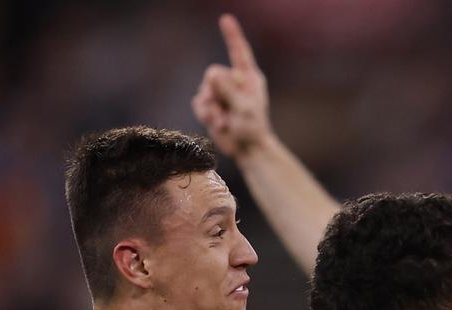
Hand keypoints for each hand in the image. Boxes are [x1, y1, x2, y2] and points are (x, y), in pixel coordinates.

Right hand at [192, 14, 272, 156]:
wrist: (247, 149)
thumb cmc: (253, 128)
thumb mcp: (244, 108)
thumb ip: (229, 89)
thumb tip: (213, 72)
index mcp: (249, 78)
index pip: (239, 52)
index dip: (232, 35)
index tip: (226, 19)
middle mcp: (234, 82)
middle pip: (212, 73)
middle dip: (214, 93)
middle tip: (225, 111)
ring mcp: (222, 93)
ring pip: (203, 89)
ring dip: (210, 108)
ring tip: (224, 122)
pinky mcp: (211, 105)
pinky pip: (198, 102)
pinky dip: (205, 114)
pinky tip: (217, 124)